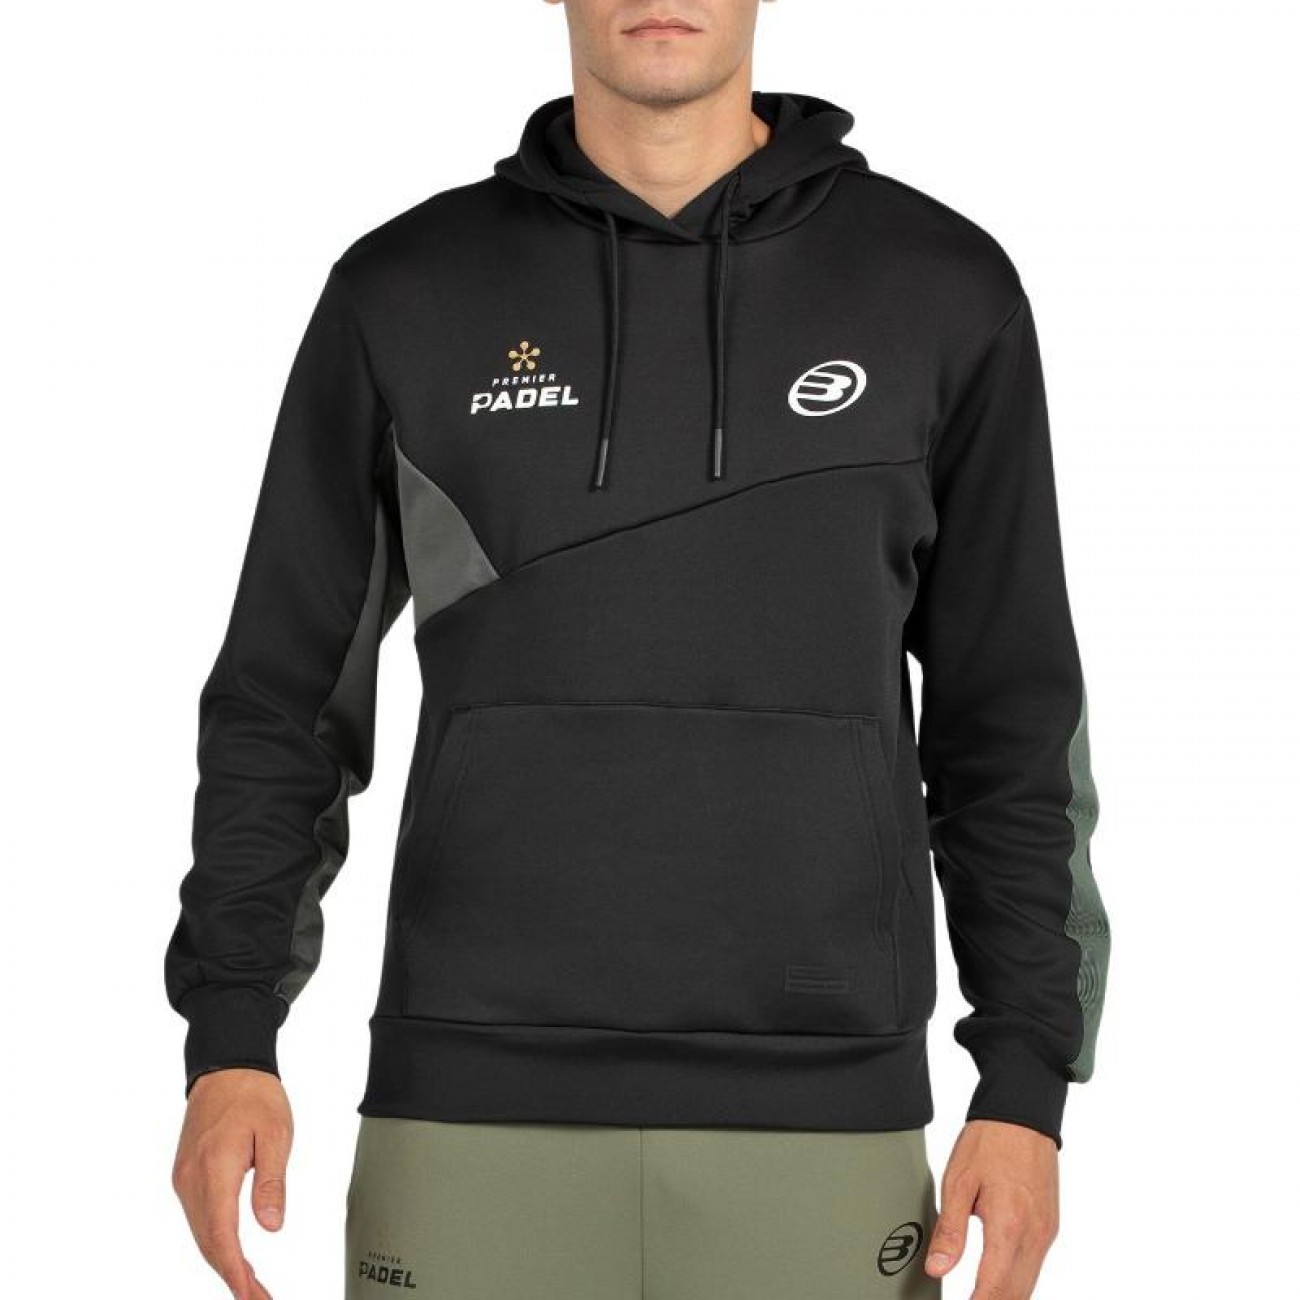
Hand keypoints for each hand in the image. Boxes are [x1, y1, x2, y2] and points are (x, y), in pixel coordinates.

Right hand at [171, 1067, 292, 1299]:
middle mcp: (191, 1180)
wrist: (225, 1067)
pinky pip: (199, 1219)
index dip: (235, 1273)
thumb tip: (271, 1227)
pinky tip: (233, 1255)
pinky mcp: (185, 1176)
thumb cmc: (255, 1095)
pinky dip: (214, 1242)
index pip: (221, 1236)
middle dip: (232, 1277)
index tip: (249, 1297)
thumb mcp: (276, 1134)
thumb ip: (271, 1182)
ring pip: (201, 1234)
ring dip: (223, 1263)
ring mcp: (184, 1179)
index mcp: (214, 1169)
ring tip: (251, 1287)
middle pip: (208, 1243)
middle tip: (257, 1299)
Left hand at [924, 1118, 1059, 1298]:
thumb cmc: (989, 1142)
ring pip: (1029, 1285)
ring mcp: (1046, 1232)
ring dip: (1005, 1296)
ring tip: (978, 1297)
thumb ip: (950, 1230)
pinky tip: (999, 1283)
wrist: (1023, 1115)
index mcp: (1009, 1226)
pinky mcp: (1050, 1226)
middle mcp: (1034, 1235)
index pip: (994, 1288)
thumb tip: (938, 1268)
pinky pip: (1035, 1266)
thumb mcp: (958, 1181)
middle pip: (1016, 1294)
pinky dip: (1017, 1282)